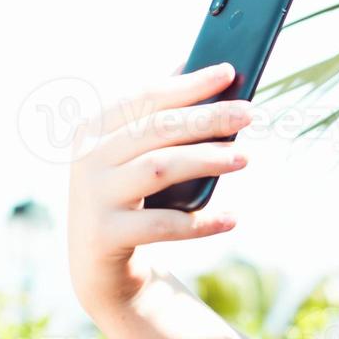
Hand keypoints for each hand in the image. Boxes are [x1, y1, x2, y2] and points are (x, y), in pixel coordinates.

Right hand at [66, 61, 252, 316]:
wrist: (99, 265)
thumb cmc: (132, 200)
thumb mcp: (140, 157)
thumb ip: (164, 120)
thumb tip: (211, 77)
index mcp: (94, 129)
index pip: (146, 97)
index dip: (188, 84)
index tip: (228, 72)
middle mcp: (88, 158)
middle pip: (156, 129)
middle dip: (207, 118)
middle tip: (250, 115)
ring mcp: (94, 196)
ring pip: (158, 168)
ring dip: (206, 160)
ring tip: (246, 158)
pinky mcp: (106, 234)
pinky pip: (163, 225)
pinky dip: (201, 222)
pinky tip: (232, 219)